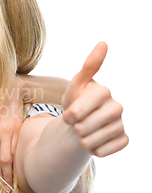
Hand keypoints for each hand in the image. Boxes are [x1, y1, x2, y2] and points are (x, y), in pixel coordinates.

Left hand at [62, 42, 127, 156]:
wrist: (77, 125)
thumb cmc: (75, 103)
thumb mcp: (75, 85)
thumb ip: (88, 66)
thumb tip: (103, 42)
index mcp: (104, 92)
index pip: (83, 108)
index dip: (73, 112)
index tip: (68, 114)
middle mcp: (117, 107)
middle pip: (87, 125)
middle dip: (75, 127)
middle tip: (75, 124)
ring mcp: (121, 124)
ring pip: (94, 139)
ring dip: (82, 140)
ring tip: (82, 133)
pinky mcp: (123, 140)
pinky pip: (105, 150)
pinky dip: (94, 150)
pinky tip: (93, 142)